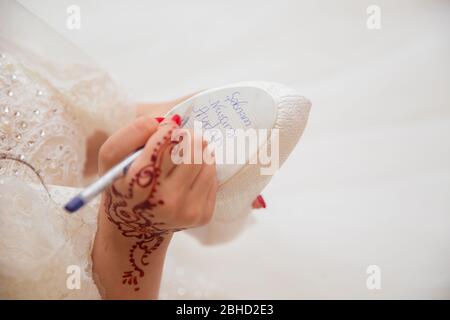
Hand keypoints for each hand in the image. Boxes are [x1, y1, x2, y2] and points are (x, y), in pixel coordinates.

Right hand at [93, 114, 217, 297]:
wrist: (137, 226)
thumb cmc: (123, 184)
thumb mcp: (111, 157)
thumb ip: (131, 133)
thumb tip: (169, 121)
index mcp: (141, 182)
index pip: (168, 139)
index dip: (168, 129)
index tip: (166, 129)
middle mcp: (167, 200)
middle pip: (195, 148)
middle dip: (189, 137)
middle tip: (181, 139)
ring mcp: (188, 210)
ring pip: (208, 160)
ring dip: (198, 152)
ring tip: (183, 158)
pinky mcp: (204, 215)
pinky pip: (213, 177)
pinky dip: (203, 170)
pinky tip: (188, 176)